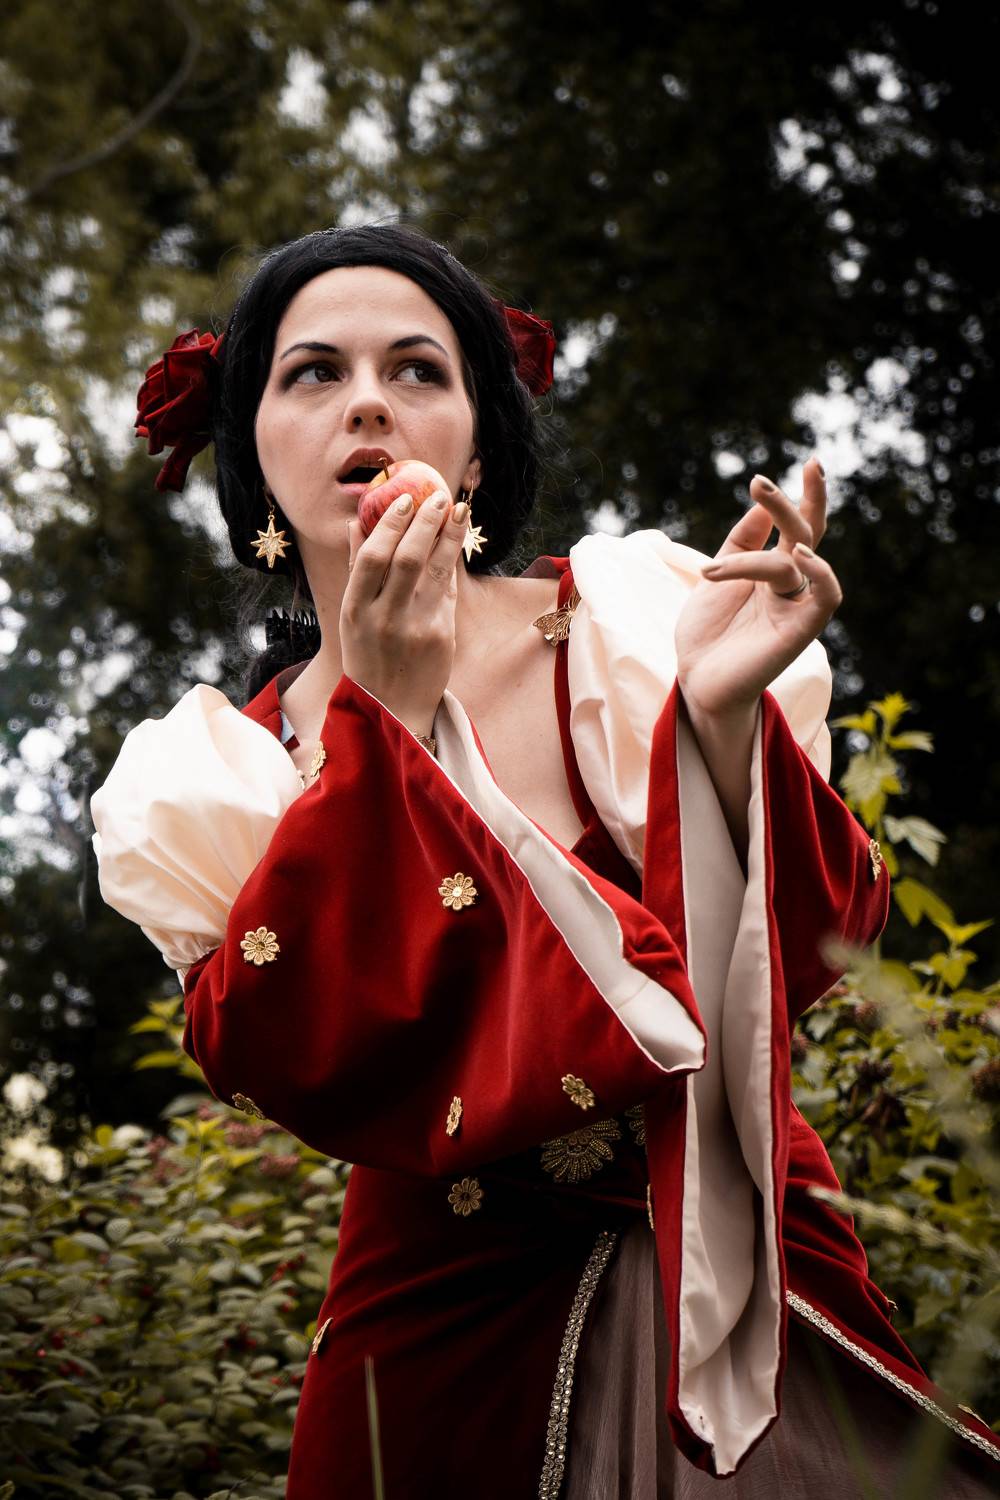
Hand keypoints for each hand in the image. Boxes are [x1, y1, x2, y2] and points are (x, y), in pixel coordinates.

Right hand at [341, 490, 469, 732]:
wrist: (392, 709)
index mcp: (355, 610)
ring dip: (449, 535)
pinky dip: (452, 563)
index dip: (390, 525)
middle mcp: (384, 618)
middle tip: (437, 496)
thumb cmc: (368, 655)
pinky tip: (456, 541)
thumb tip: (359, 522)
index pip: (373, 558)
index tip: (405, 499)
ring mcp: (416, 628)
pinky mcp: (441, 636)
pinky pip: (449, 591)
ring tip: (456, 509)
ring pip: (436, 570)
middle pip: (408, 559)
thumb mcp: (351, 616)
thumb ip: (357, 569)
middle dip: (426, 522)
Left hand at [674, 457, 840, 718]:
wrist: (696, 680)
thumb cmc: (707, 633)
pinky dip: (819, 572)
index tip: (802, 463)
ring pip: (797, 558)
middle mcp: (790, 586)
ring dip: (774, 534)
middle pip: (806, 534)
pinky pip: (826, 597)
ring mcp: (797, 606)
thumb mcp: (717, 576)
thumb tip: (760, 506)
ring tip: (748, 525)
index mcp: (771, 572)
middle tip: (775, 477)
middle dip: (796, 501)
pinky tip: (795, 556)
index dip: (800, 497)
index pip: (795, 527)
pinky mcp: (800, 631)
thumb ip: (742, 543)